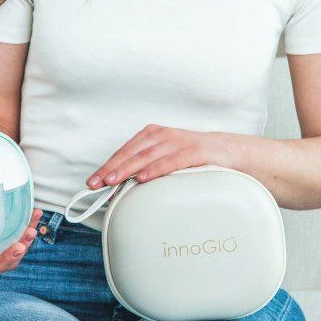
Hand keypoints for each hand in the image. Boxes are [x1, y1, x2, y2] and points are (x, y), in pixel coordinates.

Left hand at [86, 124, 238, 188]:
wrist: (226, 149)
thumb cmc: (192, 155)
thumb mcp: (166, 156)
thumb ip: (146, 165)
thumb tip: (120, 186)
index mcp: (153, 134)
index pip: (125, 150)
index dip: (108, 165)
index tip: (93, 180)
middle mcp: (164, 135)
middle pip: (132, 153)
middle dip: (112, 169)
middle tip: (97, 183)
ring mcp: (179, 142)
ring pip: (148, 156)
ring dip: (128, 169)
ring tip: (113, 181)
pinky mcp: (194, 151)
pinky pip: (171, 161)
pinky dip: (155, 169)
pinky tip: (143, 178)